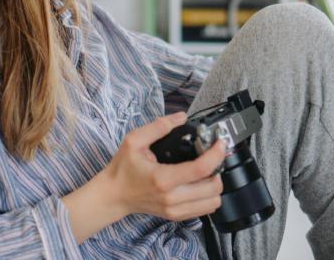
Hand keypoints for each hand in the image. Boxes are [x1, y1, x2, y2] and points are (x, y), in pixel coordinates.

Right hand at [62, 113, 226, 241]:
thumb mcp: (134, 141)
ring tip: (207, 172)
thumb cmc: (122, 169)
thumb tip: (180, 117)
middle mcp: (172, 198)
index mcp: (163, 178)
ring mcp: (175, 209)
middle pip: (213, 188)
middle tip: (212, 157)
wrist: (113, 195)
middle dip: (218, 169)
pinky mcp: (176, 216)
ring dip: (215, 185)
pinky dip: (208, 196)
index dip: (216, 154)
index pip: (201, 169)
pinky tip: (200, 184)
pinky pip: (205, 210)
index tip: (220, 144)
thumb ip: (158, 127)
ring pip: (213, 202)